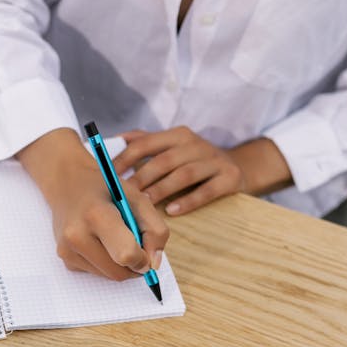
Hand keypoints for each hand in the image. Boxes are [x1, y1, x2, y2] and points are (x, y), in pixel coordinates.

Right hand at [17, 129, 168, 279]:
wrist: (68, 184)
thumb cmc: (106, 190)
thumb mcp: (137, 199)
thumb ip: (155, 230)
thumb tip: (154, 264)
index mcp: (96, 215)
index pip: (126, 254)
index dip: (142, 258)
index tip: (146, 250)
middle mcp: (76, 235)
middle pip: (119, 272)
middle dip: (134, 265)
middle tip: (136, 245)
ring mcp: (67, 250)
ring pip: (110, 276)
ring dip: (121, 265)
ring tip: (117, 239)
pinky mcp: (65, 259)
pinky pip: (98, 274)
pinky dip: (107, 263)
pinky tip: (101, 242)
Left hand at [114, 127, 291, 214]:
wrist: (239, 167)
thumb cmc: (195, 161)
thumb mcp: (173, 148)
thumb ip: (146, 143)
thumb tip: (113, 141)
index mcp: (177, 135)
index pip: (145, 144)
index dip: (125, 159)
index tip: (107, 176)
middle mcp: (196, 144)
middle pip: (164, 160)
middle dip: (141, 178)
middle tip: (124, 196)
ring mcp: (214, 161)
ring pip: (184, 174)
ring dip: (162, 190)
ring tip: (145, 204)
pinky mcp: (229, 178)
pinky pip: (207, 190)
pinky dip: (189, 201)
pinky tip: (173, 212)